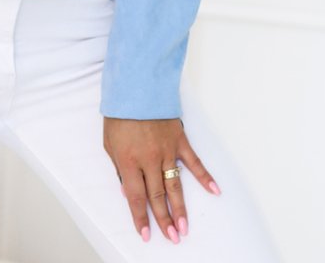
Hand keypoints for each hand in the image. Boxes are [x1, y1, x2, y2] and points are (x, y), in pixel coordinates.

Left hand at [103, 116, 220, 244]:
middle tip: (172, 237)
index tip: (146, 235)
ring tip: (184, 228)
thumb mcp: (110, 143)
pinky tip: (215, 191)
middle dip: (164, 219)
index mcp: (129, 161)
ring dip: (180, 208)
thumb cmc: (120, 115)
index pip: (135, 197)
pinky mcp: (179, 140)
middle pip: (157, 196)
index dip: (140, 218)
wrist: (135, 87)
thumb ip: (120, 169)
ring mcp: (166, 150)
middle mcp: (149, 159)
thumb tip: (128, 192)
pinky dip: (205, 177)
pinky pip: (194, 162)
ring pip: (175, 185)